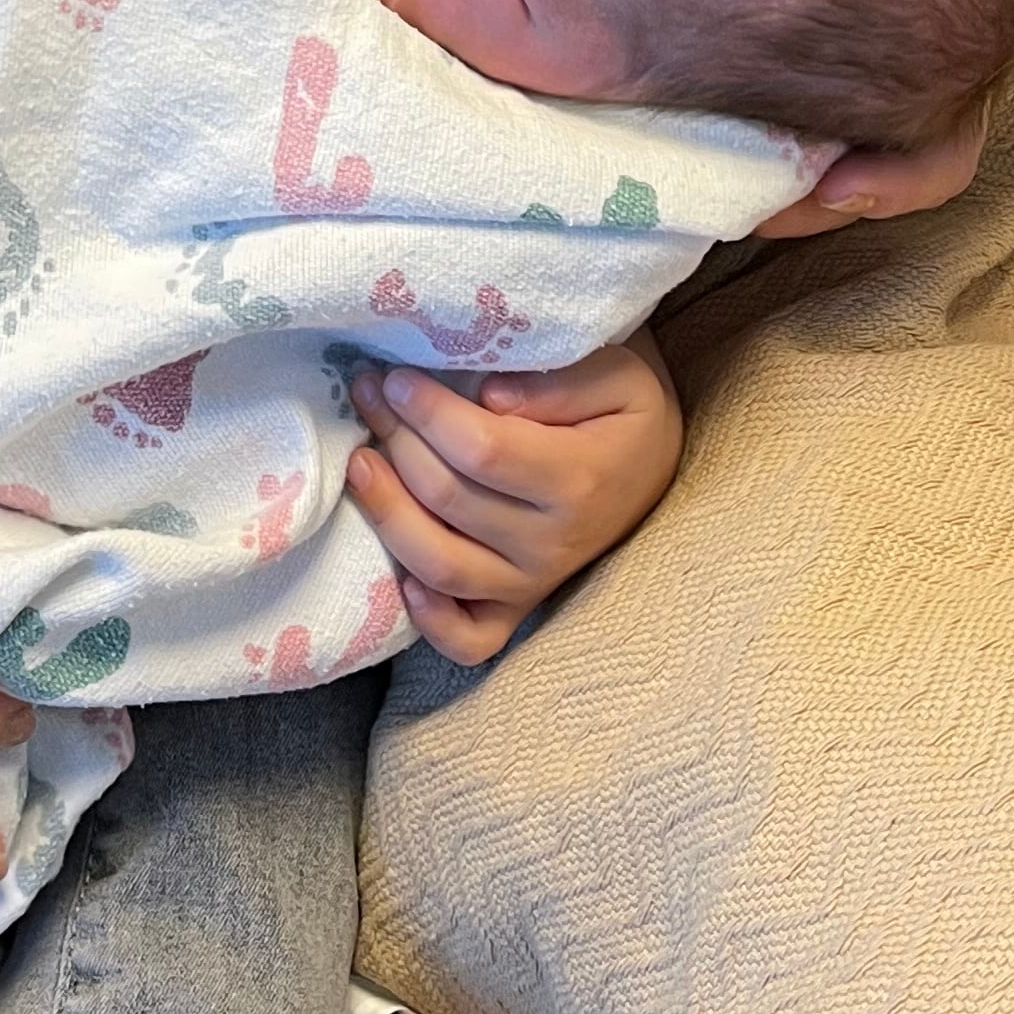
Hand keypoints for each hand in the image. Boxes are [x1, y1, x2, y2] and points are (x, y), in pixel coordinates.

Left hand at [345, 332, 683, 665]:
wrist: (653, 465)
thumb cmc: (624, 411)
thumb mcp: (619, 374)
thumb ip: (559, 381)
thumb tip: (487, 395)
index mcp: (579, 479)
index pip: (480, 450)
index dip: (427, 412)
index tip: (397, 376)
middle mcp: (553, 543)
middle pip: (447, 499)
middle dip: (394, 437)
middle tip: (367, 391)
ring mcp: (533, 584)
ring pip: (440, 566)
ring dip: (386, 512)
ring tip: (360, 461)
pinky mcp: (518, 609)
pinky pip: (468, 639)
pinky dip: (429, 619)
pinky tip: (401, 577)